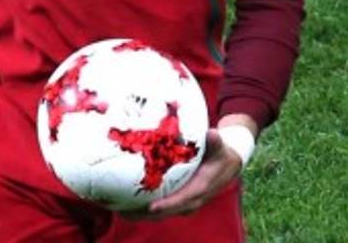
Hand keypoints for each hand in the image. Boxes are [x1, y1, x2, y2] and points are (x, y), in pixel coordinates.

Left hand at [127, 116, 255, 219]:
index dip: (168, 205)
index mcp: (201, 187)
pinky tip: (127, 206)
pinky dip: (145, 209)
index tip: (152, 207)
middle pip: (168, 211)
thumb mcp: (219, 147)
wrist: (226, 165)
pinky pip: (162, 207)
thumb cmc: (220, 154)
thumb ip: (215, 142)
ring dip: (143, 214)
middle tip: (125, 212)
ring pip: (163, 212)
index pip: (183, 199)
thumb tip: (212, 134)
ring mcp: (185, 201)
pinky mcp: (179, 198)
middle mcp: (193, 198)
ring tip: (120, 212)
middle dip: (147, 214)